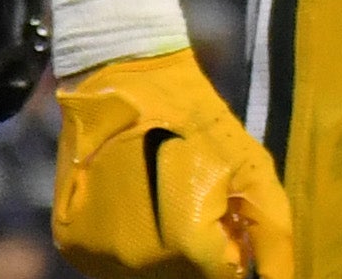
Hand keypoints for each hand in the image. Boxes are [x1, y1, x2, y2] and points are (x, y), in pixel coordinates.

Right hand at [54, 49, 293, 278]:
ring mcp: (96, 256)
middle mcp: (134, 261)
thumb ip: (272, 231)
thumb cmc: (198, 121)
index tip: (230, 217)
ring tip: (170, 200)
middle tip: (201, 204)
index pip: (221, 276)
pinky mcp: (69, 245)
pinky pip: (112, 263)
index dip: (233, 249)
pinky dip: (133, 244)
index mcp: (183, 243)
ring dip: (166, 250)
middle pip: (183, 277)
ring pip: (147, 273)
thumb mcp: (250, 166)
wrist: (125, 82)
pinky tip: (140, 206)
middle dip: (202, 250)